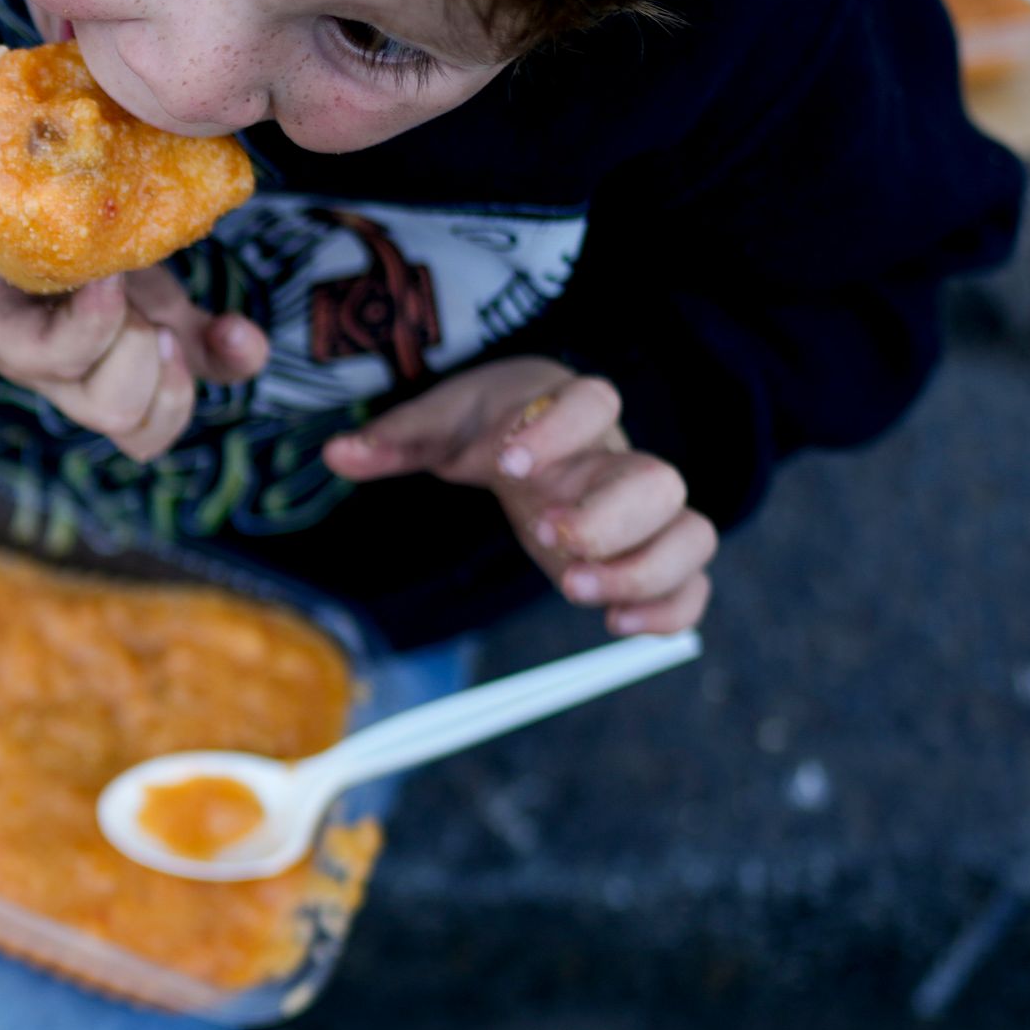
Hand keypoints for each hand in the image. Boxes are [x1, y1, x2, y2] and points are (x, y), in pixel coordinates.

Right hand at [0, 168, 268, 462]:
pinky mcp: (156, 336)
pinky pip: (203, 375)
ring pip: (151, 426)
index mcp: (8, 338)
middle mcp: (61, 370)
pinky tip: (236, 328)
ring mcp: (113, 361)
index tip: (106, 274)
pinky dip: (233, 360)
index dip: (90, 327)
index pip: (52, 362)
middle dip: (137, 353)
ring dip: (179, 380)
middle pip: (111, 410)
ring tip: (174, 326)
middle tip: (135, 296)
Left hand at [320, 359, 716, 633]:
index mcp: (569, 413)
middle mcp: (617, 460)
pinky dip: (671, 609)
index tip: (509, 463)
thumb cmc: (493, 423)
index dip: (561, 430)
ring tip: (575, 590)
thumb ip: (398, 437)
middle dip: (607, 518)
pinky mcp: (643, 555)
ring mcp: (641, 512)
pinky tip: (617, 628)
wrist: (537, 431)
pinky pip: (691, 582)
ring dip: (642, 569)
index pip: (593, 401)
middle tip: (548, 540)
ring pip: (689, 533)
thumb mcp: (443, 420)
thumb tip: (338, 454)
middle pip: (657, 479)